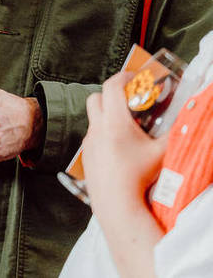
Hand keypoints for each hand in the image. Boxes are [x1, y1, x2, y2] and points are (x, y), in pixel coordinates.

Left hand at [82, 72, 167, 209]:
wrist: (117, 202)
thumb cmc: (139, 177)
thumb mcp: (163, 152)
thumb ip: (178, 134)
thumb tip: (192, 120)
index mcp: (114, 121)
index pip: (112, 86)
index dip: (123, 77)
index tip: (134, 77)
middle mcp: (97, 128)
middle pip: (96, 97)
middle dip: (111, 94)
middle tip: (128, 99)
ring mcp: (89, 142)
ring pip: (93, 118)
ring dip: (107, 115)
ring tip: (127, 125)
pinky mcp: (86, 155)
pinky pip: (92, 136)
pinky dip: (103, 134)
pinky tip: (118, 146)